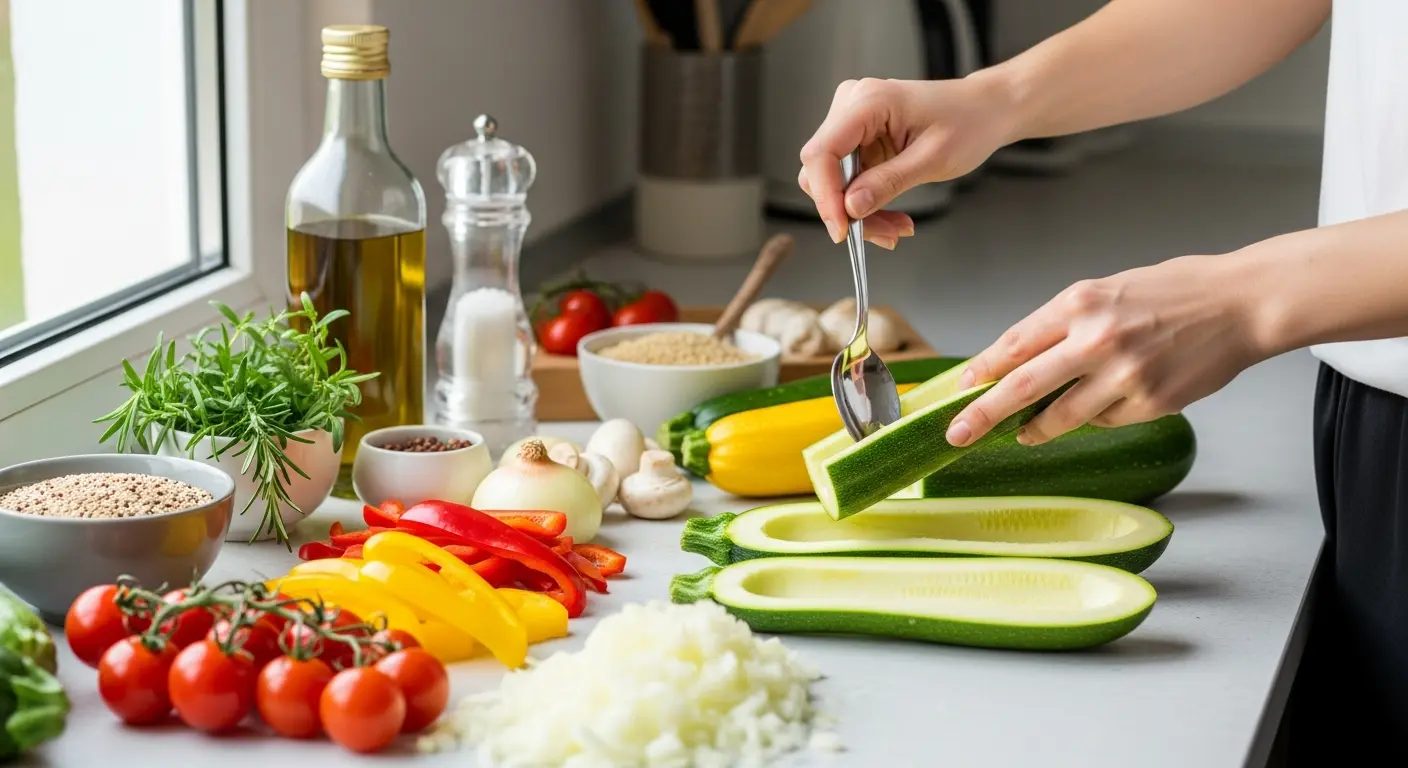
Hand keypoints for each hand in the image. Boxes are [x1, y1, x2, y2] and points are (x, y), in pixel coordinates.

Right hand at [798, 75, 1017, 247]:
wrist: (984, 111)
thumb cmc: (968, 122)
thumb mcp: (932, 159)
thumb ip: (887, 183)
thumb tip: (850, 208)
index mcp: (867, 101)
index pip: (822, 153)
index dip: (826, 196)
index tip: (843, 230)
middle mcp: (852, 106)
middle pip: (823, 171)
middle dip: (848, 210)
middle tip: (883, 234)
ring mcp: (853, 123)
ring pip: (834, 182)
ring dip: (860, 212)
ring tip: (896, 228)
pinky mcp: (859, 140)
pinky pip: (849, 181)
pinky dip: (867, 203)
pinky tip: (892, 216)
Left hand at [945, 254, 1267, 446]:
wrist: (1240, 304)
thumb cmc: (1173, 292)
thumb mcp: (1107, 290)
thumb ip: (1063, 322)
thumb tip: (1017, 360)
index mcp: (1081, 303)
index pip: (1015, 344)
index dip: (982, 371)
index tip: (960, 389)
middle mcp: (1097, 339)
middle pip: (1023, 386)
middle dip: (982, 414)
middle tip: (957, 434)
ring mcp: (1124, 376)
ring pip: (1061, 416)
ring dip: (1035, 428)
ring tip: (1022, 432)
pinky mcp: (1150, 403)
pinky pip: (1104, 421)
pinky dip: (1096, 416)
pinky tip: (1110, 399)